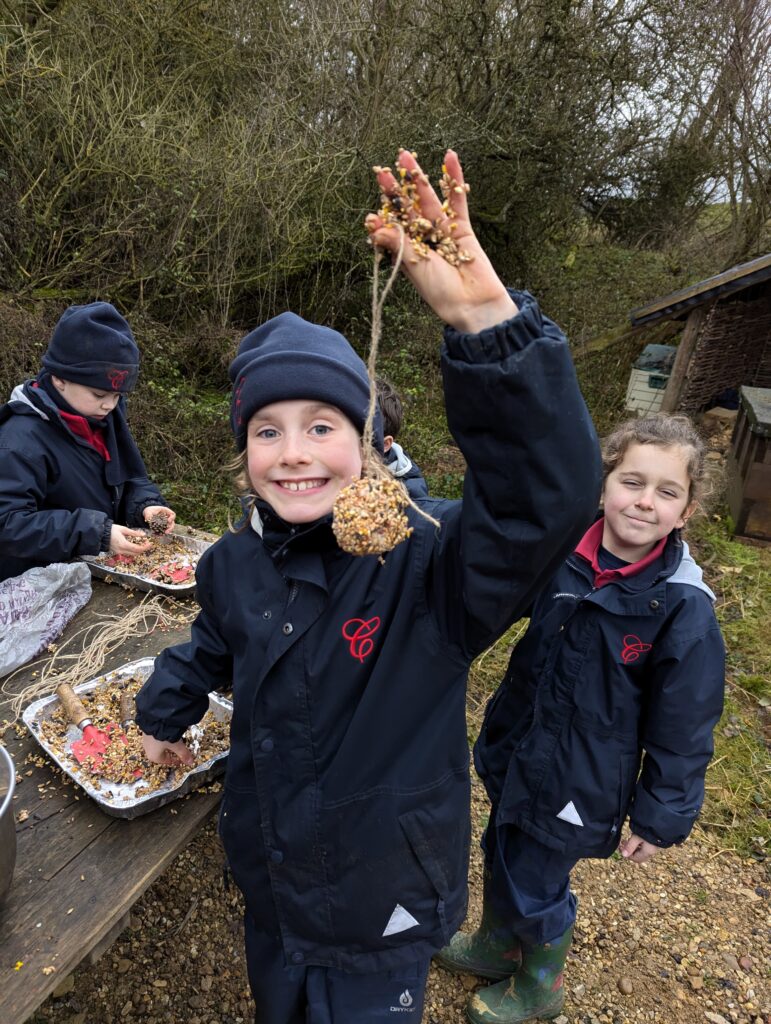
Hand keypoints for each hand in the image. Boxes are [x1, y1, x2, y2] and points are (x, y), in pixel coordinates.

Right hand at [109, 524, 150, 554]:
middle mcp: (121, 550)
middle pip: (135, 553)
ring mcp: (118, 552)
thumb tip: (143, 535)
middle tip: (147, 544)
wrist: (100, 534)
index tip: (150, 544)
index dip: (145, 547)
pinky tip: (135, 545)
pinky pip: (127, 553)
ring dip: (138, 550)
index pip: (137, 549)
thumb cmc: (111, 530)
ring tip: (142, 544)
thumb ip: (134, 533)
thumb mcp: (123, 529)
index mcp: (123, 544)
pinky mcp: (117, 552)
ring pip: (131, 554)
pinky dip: (133, 551)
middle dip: (143, 549)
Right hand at [140, 732, 193, 766]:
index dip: (174, 760)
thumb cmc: (165, 736)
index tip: (180, 759)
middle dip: (170, 751)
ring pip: (157, 744)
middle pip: (160, 753)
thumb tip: (190, 762)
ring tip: (175, 739)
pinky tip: (167, 731)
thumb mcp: (177, 745)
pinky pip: (155, 737)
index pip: (165, 761)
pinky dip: (162, 736)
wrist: (155, 720)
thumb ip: (183, 753)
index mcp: (153, 756)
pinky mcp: (146, 730)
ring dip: (166, 743)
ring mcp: (146, 739)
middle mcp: (147, 749)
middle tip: (178, 749)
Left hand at [142, 505, 176, 532]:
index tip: (168, 521)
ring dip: (167, 531)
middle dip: (170, 528)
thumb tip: (148, 520)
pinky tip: (159, 536)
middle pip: (172, 523)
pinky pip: (164, 531)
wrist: (147, 514)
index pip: (172, 514)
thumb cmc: (149, 510)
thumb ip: (148, 515)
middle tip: (166, 531)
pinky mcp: (162, 527)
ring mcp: (165, 523)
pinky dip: (162, 534)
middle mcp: (167, 518)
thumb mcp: (148, 511)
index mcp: (166, 512)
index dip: (172, 518)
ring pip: (169, 528)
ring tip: (163, 535)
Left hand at [365, 149, 517, 333]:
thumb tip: (374, 227)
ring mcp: (443, 233)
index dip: (383, 218)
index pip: (393, 230)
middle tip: (384, 170)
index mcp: (408, 255)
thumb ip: (398, 244)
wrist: (474, 304)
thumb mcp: (415, 267)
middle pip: (408, 211)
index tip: (372, 213)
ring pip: (429, 201)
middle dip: (397, 190)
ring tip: (407, 157)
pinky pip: (457, 201)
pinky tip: (450, 158)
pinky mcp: (463, 228)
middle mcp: (423, 242)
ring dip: (420, 179)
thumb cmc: (441, 293)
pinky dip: (454, 180)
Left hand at [620, 833, 660, 864]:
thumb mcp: (637, 837)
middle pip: (639, 856)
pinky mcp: (654, 842)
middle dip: (630, 852)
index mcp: (647, 852)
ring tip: (627, 840)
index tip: (620, 848)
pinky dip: (638, 845)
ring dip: (634, 848)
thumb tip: (623, 855)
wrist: (660, 823)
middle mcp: (651, 851)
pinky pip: (645, 847)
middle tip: (623, 845)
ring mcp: (653, 847)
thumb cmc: (648, 830)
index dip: (627, 855)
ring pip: (642, 851)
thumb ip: (630, 846)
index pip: (636, 859)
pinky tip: (635, 838)